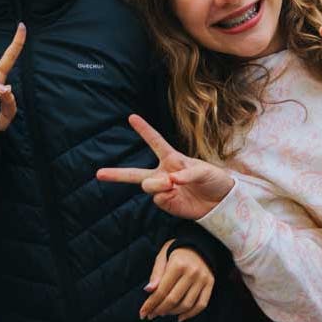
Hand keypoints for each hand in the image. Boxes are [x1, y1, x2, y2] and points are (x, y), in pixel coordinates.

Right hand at [96, 114, 233, 219]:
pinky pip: (158, 200)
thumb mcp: (206, 171)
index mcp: (173, 158)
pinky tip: (175, 194)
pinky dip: (165, 197)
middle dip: (116, 174)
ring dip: (156, 184)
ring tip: (170, 185)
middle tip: (99, 174)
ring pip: (147, 185)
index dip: (144, 129)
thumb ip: (188, 173)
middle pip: (135, 173)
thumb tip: (171, 181)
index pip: (156, 142)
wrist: (223, 203)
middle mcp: (164, 173)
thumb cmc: (215, 180)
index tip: (131, 117)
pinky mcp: (168, 204)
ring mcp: (164, 190)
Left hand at [140, 242, 213, 320]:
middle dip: (159, 310)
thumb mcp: (162, 255)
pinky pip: (201, 305)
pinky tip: (180, 317)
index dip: (151, 303)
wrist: (199, 243)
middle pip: (173, 299)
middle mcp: (192, 273)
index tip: (142, 313)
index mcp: (177, 265)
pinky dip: (190, 314)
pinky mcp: (210, 284)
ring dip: (173, 312)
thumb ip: (156, 273)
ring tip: (163, 313)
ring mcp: (202, 279)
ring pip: (187, 305)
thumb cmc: (176, 250)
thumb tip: (148, 291)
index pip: (162, 290)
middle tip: (151, 315)